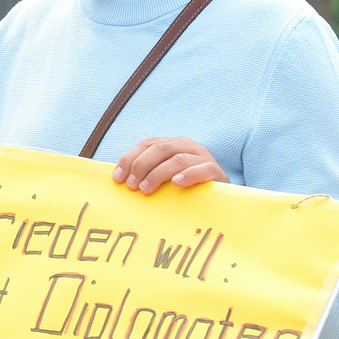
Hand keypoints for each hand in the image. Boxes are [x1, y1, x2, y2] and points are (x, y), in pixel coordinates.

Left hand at [110, 137, 227, 193]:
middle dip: (141, 166)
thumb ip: (148, 173)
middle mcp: (186, 146)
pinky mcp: (215, 171)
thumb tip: (120, 180)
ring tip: (146, 189)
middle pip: (161, 148)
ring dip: (159, 174)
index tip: (117, 178)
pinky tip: (176, 183)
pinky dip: (188, 175)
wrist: (220, 193)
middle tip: (132, 186)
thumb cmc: (186, 185)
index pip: (147, 144)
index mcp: (172, 144)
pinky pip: (202, 169)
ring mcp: (202, 157)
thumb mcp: (166, 175)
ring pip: (178, 159)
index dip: (129, 159)